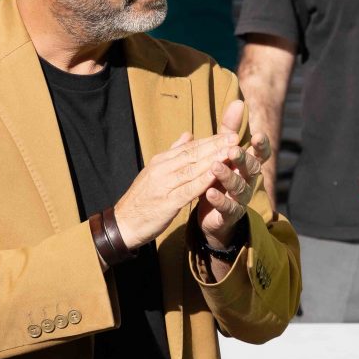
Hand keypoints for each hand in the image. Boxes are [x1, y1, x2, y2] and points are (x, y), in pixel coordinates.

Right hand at [113, 115, 245, 251]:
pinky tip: (216, 176)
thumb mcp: (156, 172)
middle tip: (235, 139)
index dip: (211, 141)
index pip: (189, 147)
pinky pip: (188, 190)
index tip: (229, 134)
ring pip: (192, 169)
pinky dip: (202, 181)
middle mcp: (162, 169)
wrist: (123, 223)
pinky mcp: (166, 202)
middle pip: (193, 154)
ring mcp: (164, 185)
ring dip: (213, 160)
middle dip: (215, 146)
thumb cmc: (143, 199)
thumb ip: (174, 153)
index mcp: (161, 161)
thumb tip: (188, 134)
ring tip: (231, 153)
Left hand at [195, 97, 270, 243]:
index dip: (261, 145)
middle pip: (251, 169)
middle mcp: (248, 181)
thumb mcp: (223, 152)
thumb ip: (229, 129)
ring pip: (239, 187)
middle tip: (233, 150)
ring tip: (215, 167)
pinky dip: (219, 199)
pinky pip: (227, 207)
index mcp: (248, 165)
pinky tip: (209, 192)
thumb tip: (238, 101)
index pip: (261, 154)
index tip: (257, 135)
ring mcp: (240, 199)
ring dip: (228, 176)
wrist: (214, 216)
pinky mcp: (229, 214)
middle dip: (243, 159)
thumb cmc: (220, 178)